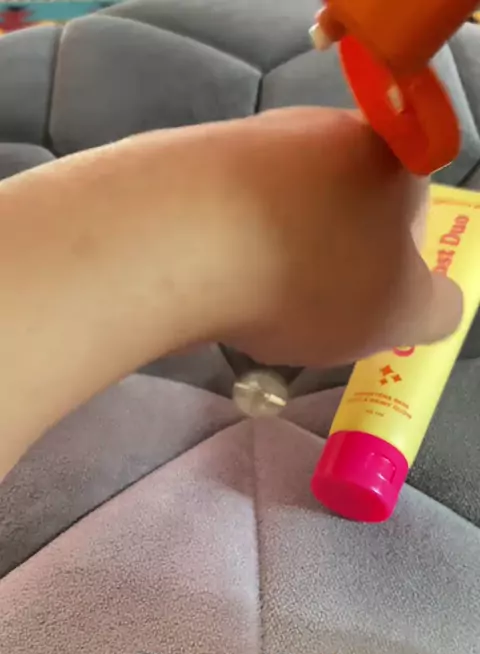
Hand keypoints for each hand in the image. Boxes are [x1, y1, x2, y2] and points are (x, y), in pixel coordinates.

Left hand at [197, 107, 462, 367]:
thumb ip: (436, 310)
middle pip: (340, 209)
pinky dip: (226, 253)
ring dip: (276, 261)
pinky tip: (211, 287)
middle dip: (330, 264)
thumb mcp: (402, 314)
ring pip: (280, 215)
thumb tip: (432, 303)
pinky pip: (225, 216)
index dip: (395, 265)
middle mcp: (318, 128)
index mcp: (385, 152)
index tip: (365, 303)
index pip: (411, 208)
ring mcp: (249, 139)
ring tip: (252, 306)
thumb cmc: (313, 275)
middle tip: (309, 313)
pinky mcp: (190, 161)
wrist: (177, 241)